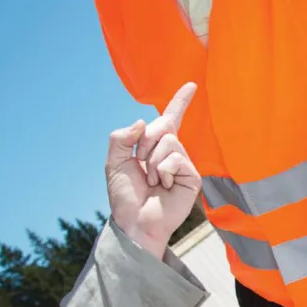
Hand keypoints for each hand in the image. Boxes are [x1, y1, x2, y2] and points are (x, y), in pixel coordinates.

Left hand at [105, 83, 200, 259]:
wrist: (134, 221)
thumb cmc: (125, 196)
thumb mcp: (114, 162)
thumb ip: (121, 138)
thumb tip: (142, 122)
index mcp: (154, 146)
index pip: (169, 119)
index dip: (180, 102)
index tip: (190, 85)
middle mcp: (171, 152)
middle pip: (162, 125)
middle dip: (144, 142)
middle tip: (140, 162)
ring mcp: (183, 163)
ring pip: (169, 142)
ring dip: (152, 161)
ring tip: (151, 180)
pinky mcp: (192, 176)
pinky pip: (176, 158)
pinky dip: (163, 171)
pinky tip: (163, 185)